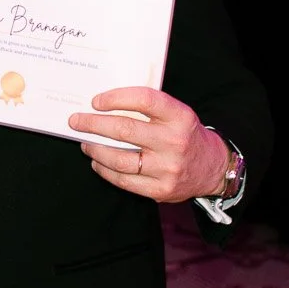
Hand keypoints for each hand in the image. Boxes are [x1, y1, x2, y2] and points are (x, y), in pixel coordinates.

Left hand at [68, 87, 228, 202]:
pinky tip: (98, 162)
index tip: (95, 101)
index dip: (116, 98)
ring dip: (96, 149)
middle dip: (93, 124)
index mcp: (180, 116)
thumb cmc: (186, 134)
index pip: (145, 100)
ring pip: (120, 159)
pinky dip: (105, 170)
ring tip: (85, 143)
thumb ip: (148, 108)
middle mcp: (175, 142)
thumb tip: (104, 104)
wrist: (212, 168)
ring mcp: (168, 168)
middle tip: (75, 121)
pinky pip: (124, 180)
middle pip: (125, 130)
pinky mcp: (161, 189)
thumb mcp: (177, 114)